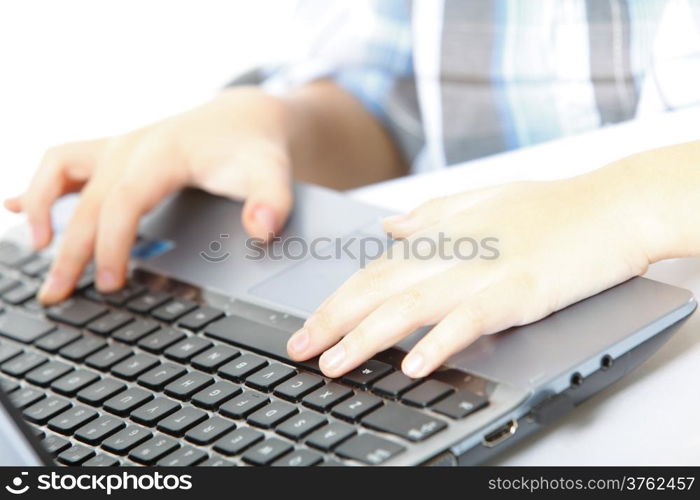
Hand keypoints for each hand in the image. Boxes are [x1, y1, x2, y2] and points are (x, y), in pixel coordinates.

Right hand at [5, 87, 293, 302]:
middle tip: (58, 294)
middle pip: (87, 199)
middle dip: (69, 249)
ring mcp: (119, 147)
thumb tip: (261, 229)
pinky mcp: (116, 154)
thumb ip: (273, 201)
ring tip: (35, 248)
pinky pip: (65, 163)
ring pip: (60, 168)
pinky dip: (41, 186)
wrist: (245, 118)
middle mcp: (132, 146)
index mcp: (162, 153)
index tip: (110, 284)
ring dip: (39, 206)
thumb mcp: (273, 172)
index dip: (112, 245)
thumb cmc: (254, 147)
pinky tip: (18, 207)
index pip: (123, 202)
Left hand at [286, 172, 656, 377]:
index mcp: (439, 235)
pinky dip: (438, 342)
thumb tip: (391, 228)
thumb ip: (430, 216)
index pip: (373, 272)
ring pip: (408, 306)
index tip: (309, 325)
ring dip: (365, 338)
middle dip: (332, 322)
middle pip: (377, 290)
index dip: (336, 301)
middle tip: (300, 349)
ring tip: (335, 364)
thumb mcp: (480, 201)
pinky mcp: (516, 290)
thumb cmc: (549, 205)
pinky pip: (468, 320)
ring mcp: (482, 272)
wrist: (611, 204)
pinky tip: (413, 364)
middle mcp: (451, 253)